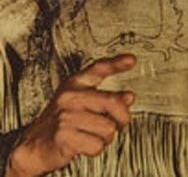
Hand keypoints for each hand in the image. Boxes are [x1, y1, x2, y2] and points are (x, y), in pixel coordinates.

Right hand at [6, 54, 135, 176]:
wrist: (34, 145)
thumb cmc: (60, 123)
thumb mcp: (81, 103)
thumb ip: (105, 98)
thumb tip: (128, 97)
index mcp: (74, 85)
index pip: (98, 69)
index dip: (116, 63)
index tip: (131, 60)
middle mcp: (70, 97)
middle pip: (113, 103)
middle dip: (122, 118)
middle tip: (118, 124)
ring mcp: (66, 116)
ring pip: (108, 128)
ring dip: (106, 137)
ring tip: (94, 135)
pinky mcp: (64, 135)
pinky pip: (97, 144)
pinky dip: (96, 148)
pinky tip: (86, 144)